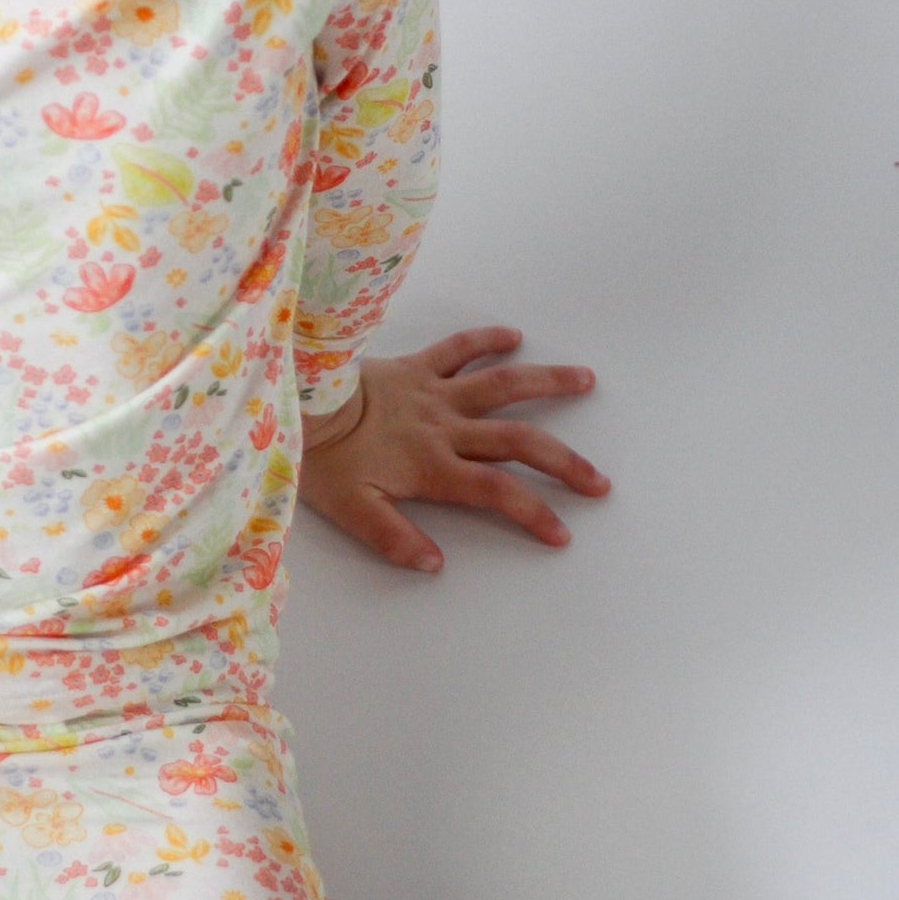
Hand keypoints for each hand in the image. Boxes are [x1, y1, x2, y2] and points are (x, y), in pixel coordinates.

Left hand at [298, 326, 608, 573]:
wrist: (300, 402)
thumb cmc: (322, 460)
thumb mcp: (352, 512)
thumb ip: (394, 539)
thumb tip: (434, 563)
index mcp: (434, 467)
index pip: (498, 494)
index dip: (534, 513)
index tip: (561, 533)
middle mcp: (446, 428)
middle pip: (520, 442)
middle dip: (564, 463)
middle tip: (598, 480)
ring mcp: (435, 393)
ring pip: (504, 385)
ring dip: (548, 382)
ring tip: (587, 381)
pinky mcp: (416, 366)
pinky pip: (458, 348)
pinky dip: (486, 339)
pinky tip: (514, 335)